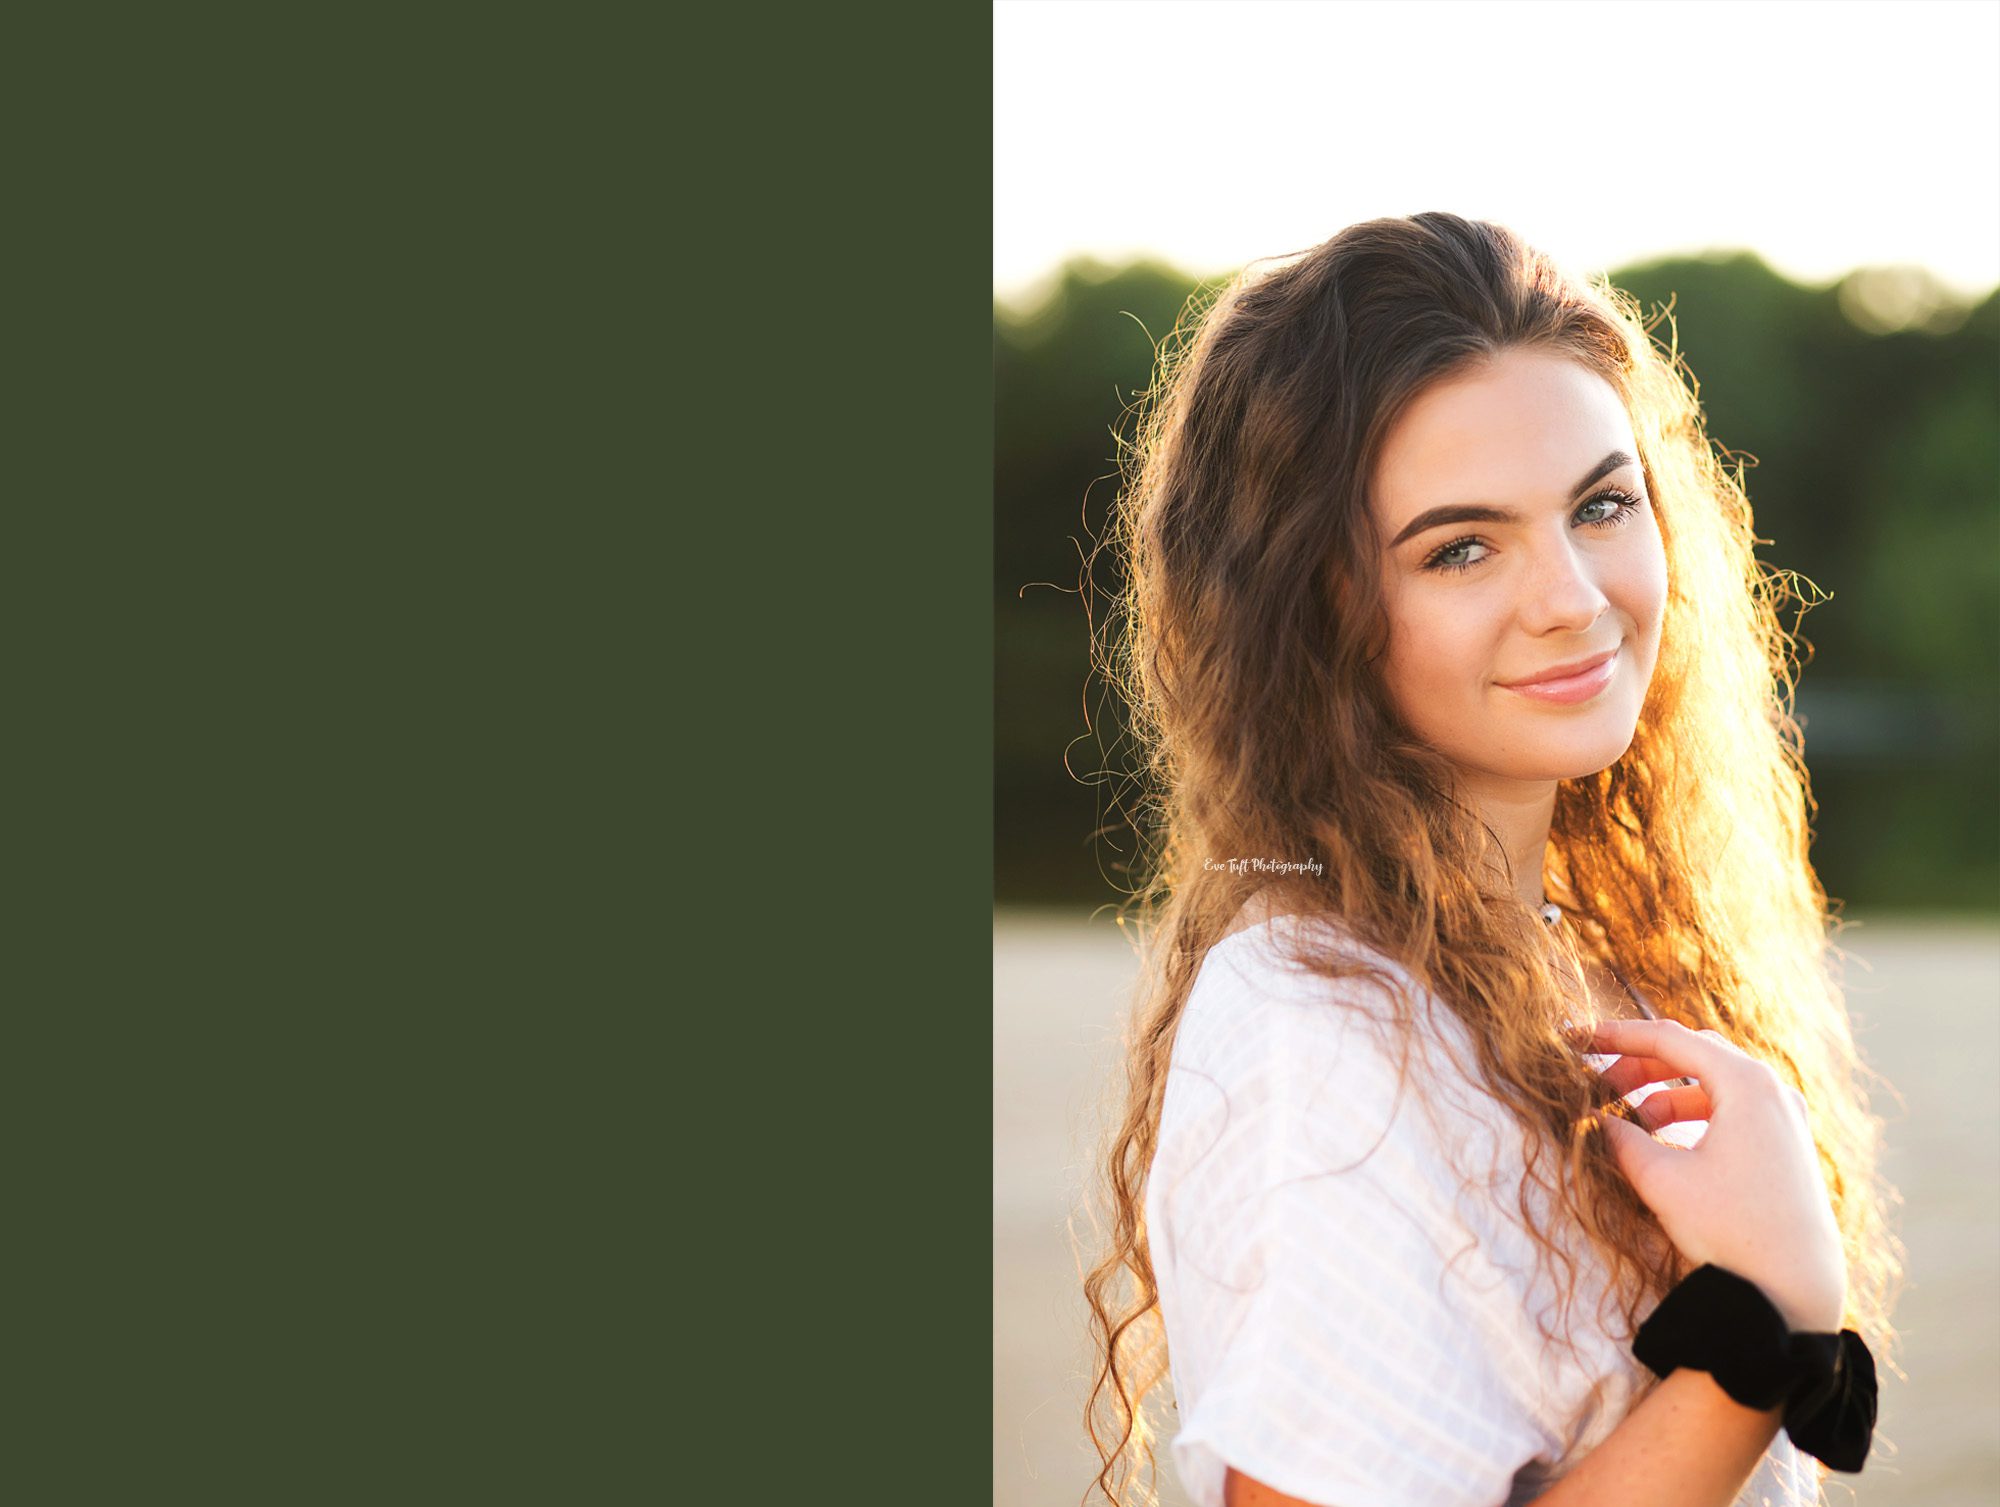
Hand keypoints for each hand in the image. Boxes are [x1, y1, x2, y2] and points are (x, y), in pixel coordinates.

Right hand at [1587, 1018, 1847, 1332]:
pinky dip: (1692, 1113)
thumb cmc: (1732, 1230)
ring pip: (1712, 1082)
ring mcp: (1785, 1116)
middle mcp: (1772, 1090)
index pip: (1669, 1038)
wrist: (1798, 1289)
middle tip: (1598, 1084)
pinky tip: (1664, 1140)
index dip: (1616, 1036)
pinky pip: (1732, 1109)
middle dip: (1640, 1064)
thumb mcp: (1661, 1180)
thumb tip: (1593, 1119)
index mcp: (1746, 1083)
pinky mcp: (1787, 1144)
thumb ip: (1620, 1139)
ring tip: (1628, 1119)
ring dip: (1665, 1092)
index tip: (1578, 1040)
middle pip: (1694, 1054)